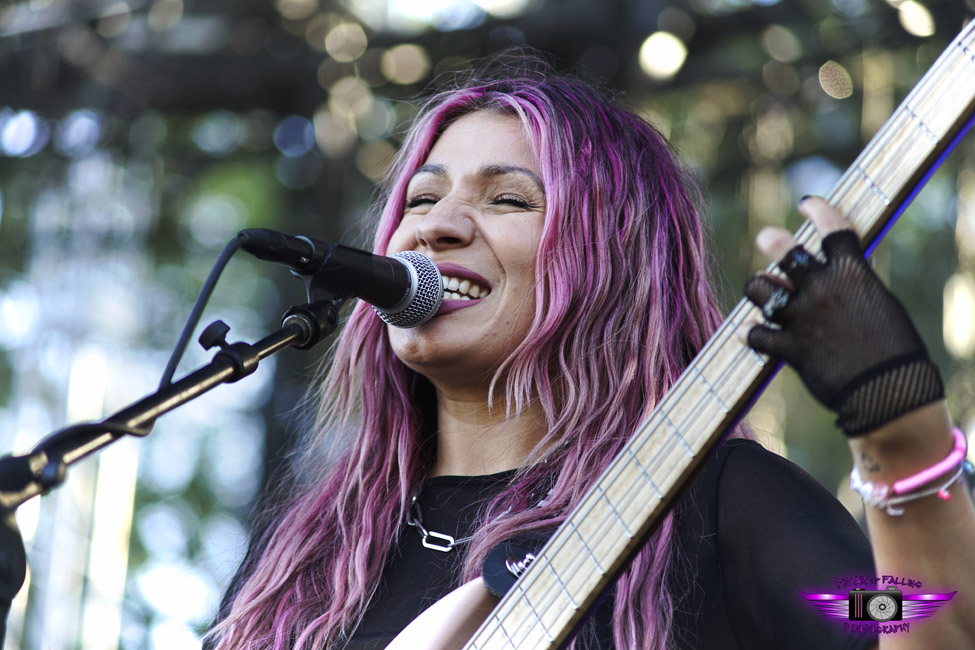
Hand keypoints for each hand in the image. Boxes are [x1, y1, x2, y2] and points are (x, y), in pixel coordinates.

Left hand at [742, 197, 942, 435]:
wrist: (889, 392)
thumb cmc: (895, 349)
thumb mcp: (879, 305)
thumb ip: (851, 287)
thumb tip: (830, 279)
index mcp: (853, 273)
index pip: (833, 228)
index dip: (818, 210)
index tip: (807, 203)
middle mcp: (822, 288)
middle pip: (782, 250)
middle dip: (771, 240)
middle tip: (766, 238)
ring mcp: (802, 316)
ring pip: (759, 288)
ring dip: (759, 289)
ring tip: (764, 295)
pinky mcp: (790, 347)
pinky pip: (756, 333)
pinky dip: (750, 334)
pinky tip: (748, 333)